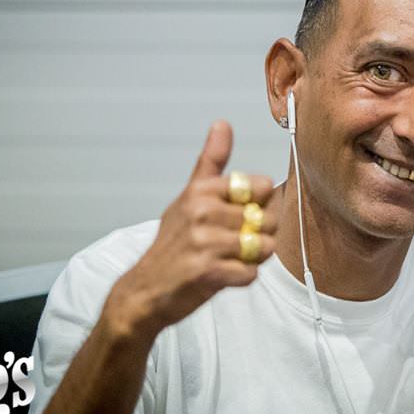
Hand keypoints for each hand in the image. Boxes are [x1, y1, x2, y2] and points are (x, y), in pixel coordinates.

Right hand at [103, 120, 277, 340]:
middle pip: (268, 219)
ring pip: (263, 247)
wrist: (145, 289)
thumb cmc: (173, 242)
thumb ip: (212, 162)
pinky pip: (250, 273)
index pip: (261, 186)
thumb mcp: (189, 196)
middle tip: (231, 243)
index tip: (239, 214)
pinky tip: (221, 275)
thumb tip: (223, 124)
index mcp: (202, 190)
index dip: (259, 204)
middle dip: (258, 235)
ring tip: (226, 258)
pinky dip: (241, 278)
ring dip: (251, 258)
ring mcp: (204, 243)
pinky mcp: (207, 273)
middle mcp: (202, 212)